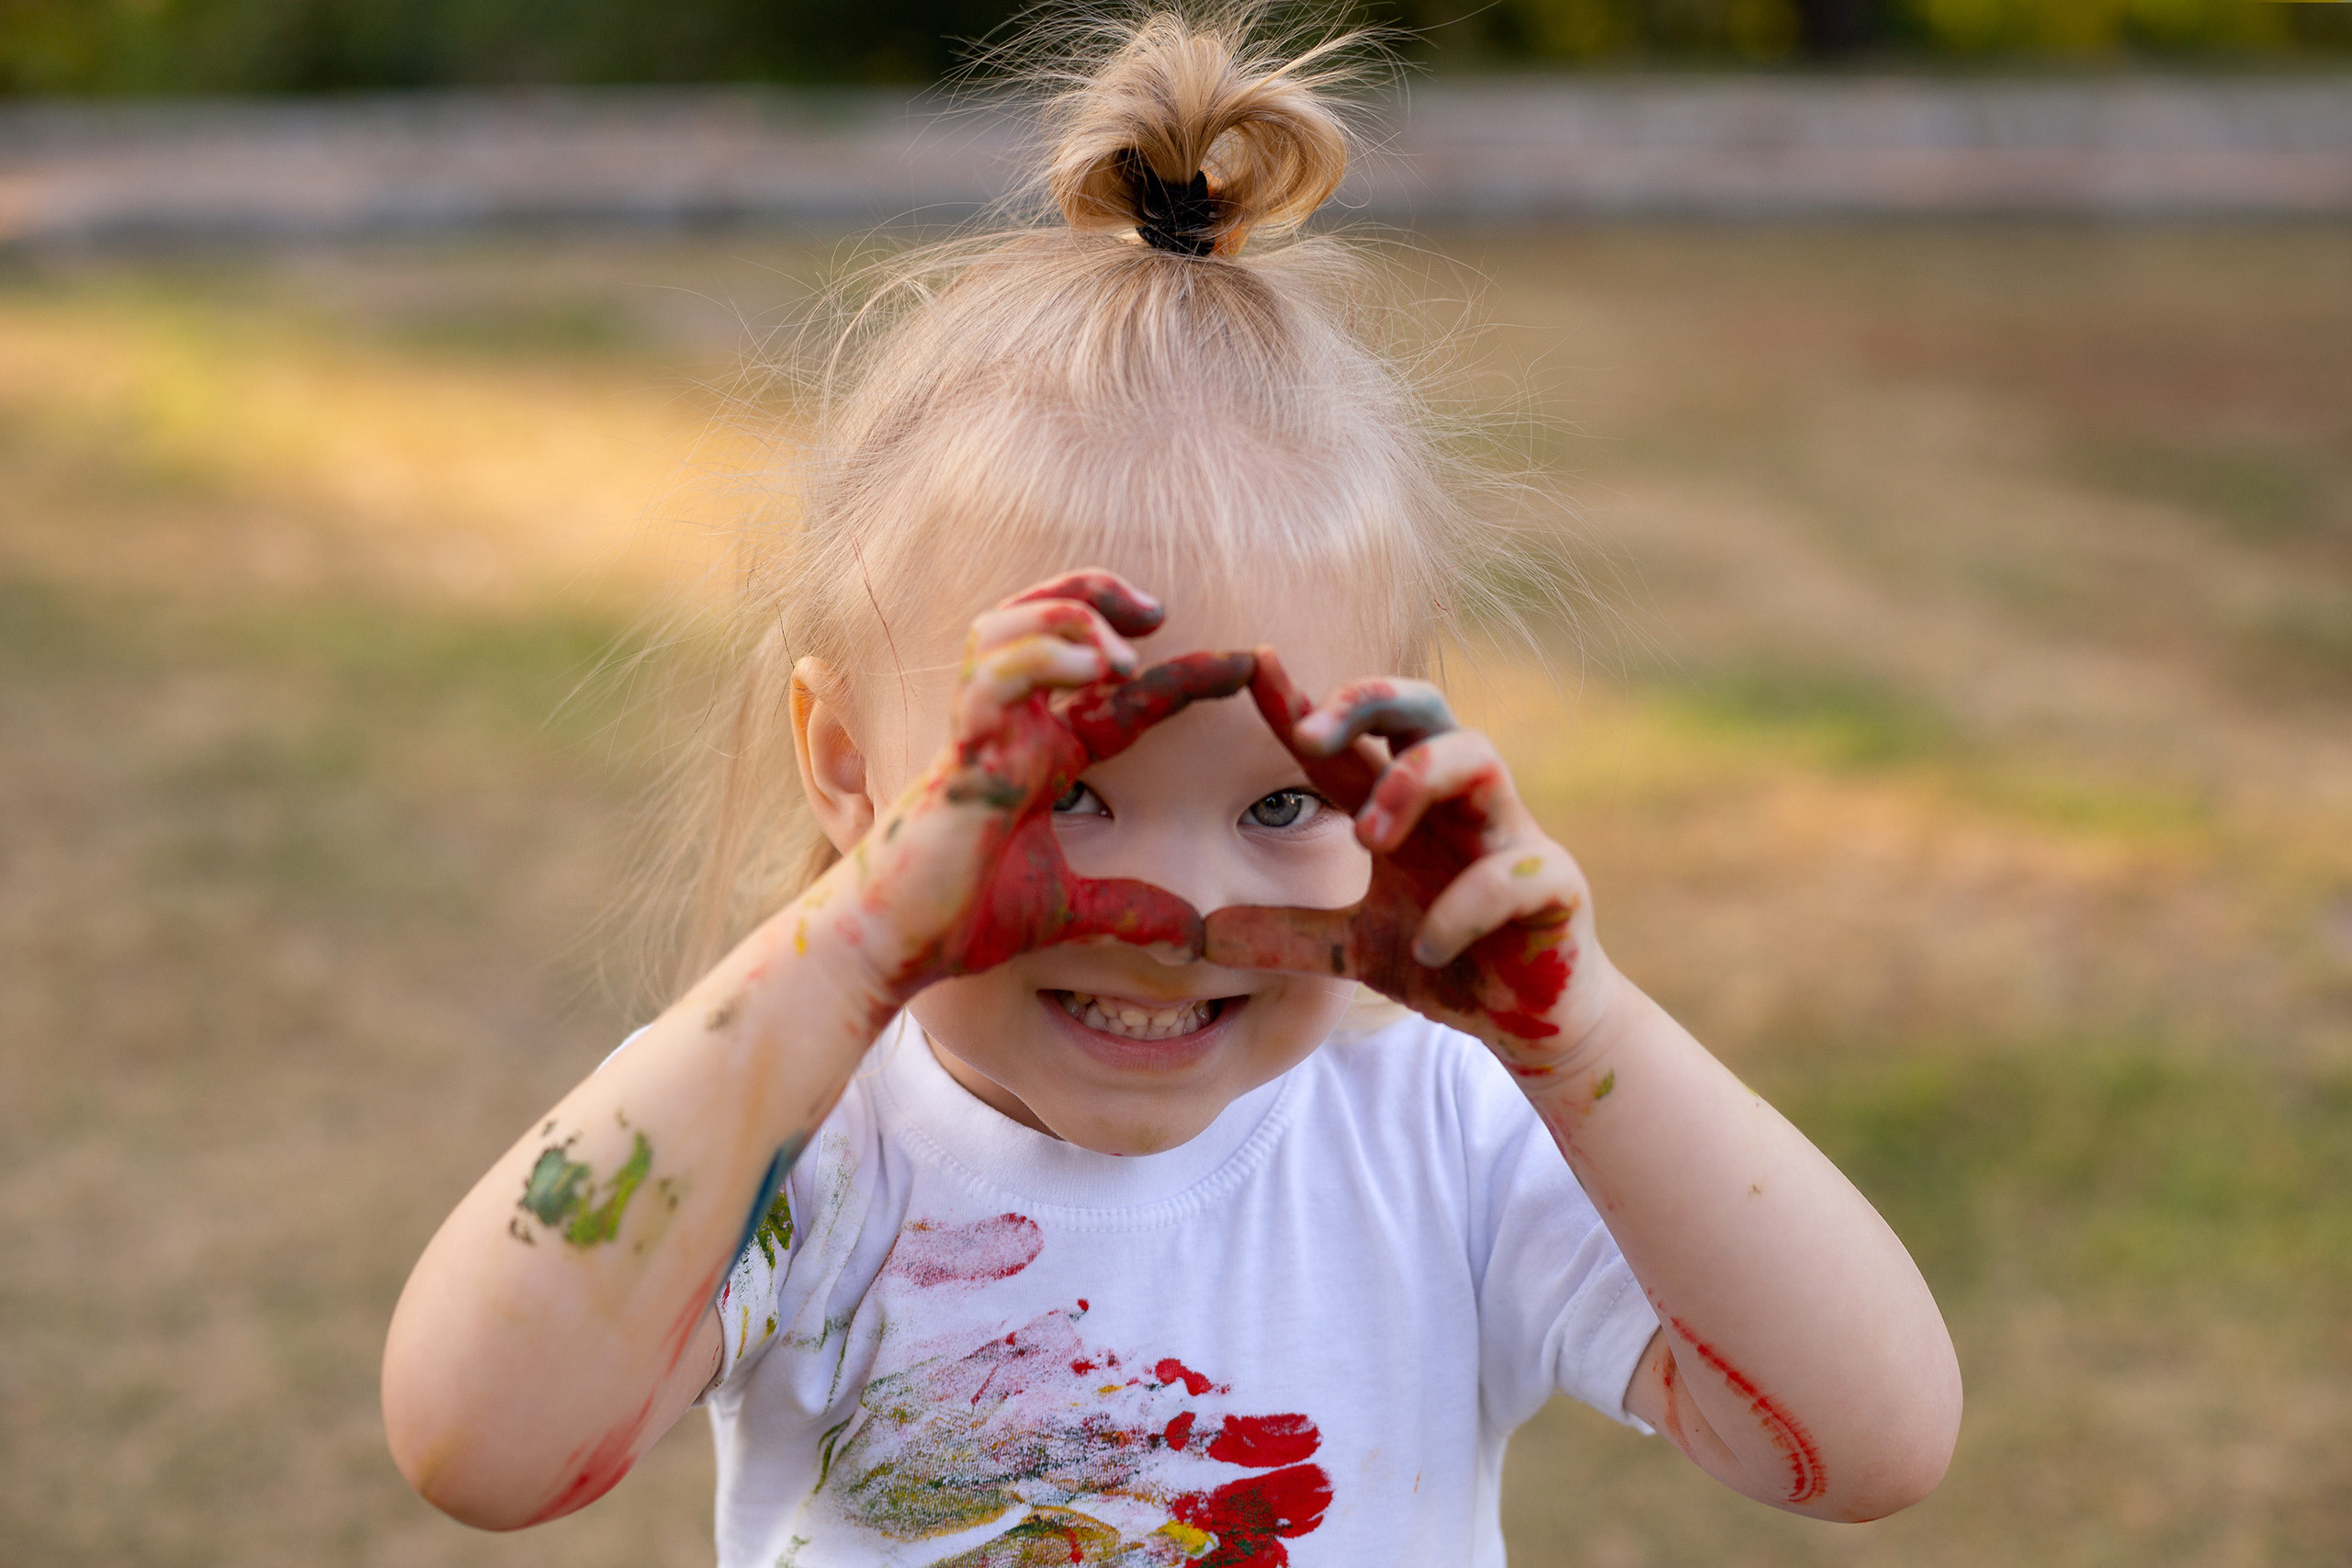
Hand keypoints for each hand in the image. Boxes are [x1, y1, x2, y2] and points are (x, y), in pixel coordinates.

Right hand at [842, 570, 1253, 1002]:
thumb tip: (1192, 936)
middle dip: (1098, 593)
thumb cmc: (960, 918)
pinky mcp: (959, 753)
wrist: (896, 948)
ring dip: (1068, 617)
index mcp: (1040, 753)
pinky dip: (1040, 657)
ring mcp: (981, 733)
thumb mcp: (1069, 912)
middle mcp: (1010, 727)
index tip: (1243, 666)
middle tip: (1156, 613)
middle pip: (1044, 614)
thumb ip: (1128, 911)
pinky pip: (993, 678)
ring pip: (1010, 625)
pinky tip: (1092, 671)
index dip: (1179, 674)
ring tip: (1122, 653)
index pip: (1115, 692)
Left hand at [1202, 649, 1608, 1070]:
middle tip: (1309, 735)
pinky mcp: (1554, 884)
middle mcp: (1460, 803)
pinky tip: (1428, 948)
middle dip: (1369, 699)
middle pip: (1425, 707)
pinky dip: (1461, 907)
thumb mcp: (1351, 947)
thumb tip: (1196, 937)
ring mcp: (1511, 835)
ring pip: (1478, 756)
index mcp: (1409, 806)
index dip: (1302, 703)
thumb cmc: (1446, 959)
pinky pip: (1510, 872)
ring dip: (1415, 782)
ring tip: (1368, 838)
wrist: (1529, 1021)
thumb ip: (1283, 935)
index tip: (1250, 665)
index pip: (1353, 739)